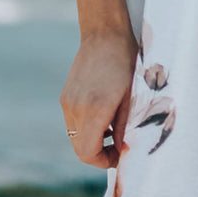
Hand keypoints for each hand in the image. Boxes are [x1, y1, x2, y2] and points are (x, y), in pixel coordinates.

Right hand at [60, 27, 138, 168]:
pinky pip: (73, 123)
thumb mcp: (132, 97)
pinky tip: (104, 116)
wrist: (105, 35)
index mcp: (94, 109)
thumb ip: (124, 127)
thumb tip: (122, 150)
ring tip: (114, 130)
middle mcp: (75, 108)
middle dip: (99, 154)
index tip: (120, 156)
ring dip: (93, 141)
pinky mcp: (65, 96)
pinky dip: (87, 128)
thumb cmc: (126, 63)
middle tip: (119, 148)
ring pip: (75, 137)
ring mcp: (67, 102)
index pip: (87, 152)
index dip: (104, 161)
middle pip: (80, 148)